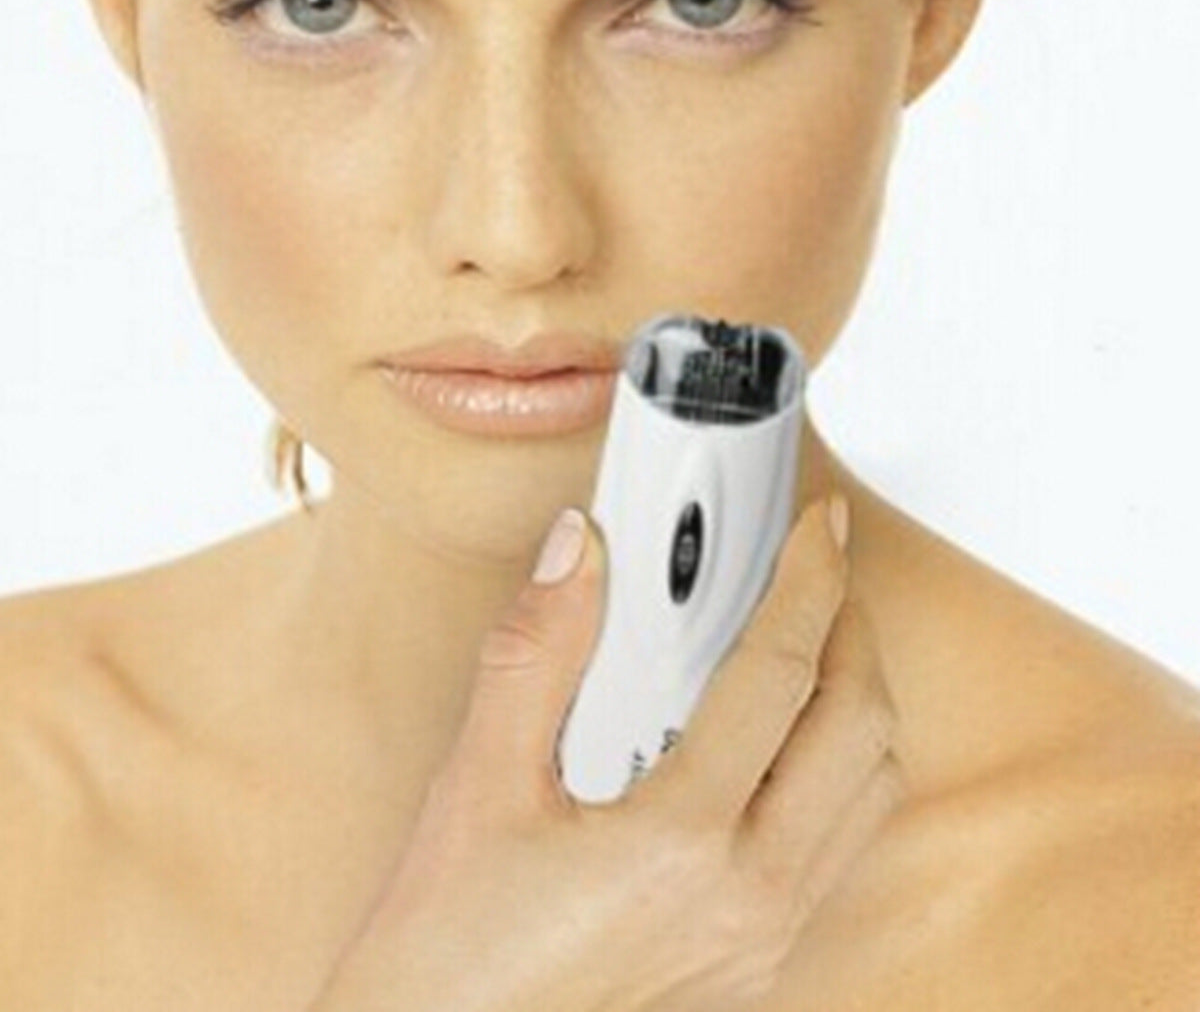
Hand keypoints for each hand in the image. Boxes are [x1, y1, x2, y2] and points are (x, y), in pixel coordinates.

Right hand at [310, 494, 902, 1011]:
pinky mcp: (757, 966)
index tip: (819, 527)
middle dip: (855, 633)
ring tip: (813, 644)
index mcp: (682, 847)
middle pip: (860, 731)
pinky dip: (839, 769)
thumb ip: (538, 649)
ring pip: (869, 795)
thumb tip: (577, 548)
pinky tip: (783, 742)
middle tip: (822, 575)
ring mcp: (764, 944)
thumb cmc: (446, 956)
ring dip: (858, 703)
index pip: (781, 676)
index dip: (809, 580)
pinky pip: (842, 846)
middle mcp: (747, 901)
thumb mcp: (478, 785)